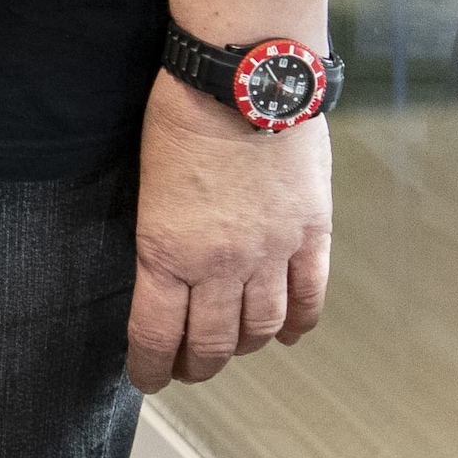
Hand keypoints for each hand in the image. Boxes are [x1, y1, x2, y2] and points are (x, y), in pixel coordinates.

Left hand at [131, 71, 331, 390]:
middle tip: (186, 371)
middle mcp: (220, 264)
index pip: (155, 331)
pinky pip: (309, 297)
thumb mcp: (147, 183)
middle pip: (211, 340)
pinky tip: (286, 335)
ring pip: (260, 326)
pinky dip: (298, 324)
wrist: (242, 78)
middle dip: (195, 364)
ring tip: (230, 352)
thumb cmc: (180, 114)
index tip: (147, 378)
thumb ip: (160, 233)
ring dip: (243, 347)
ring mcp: (271, 252)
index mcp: (165, 250)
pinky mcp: (311, 233)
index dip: (150, 364)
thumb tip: (165, 268)